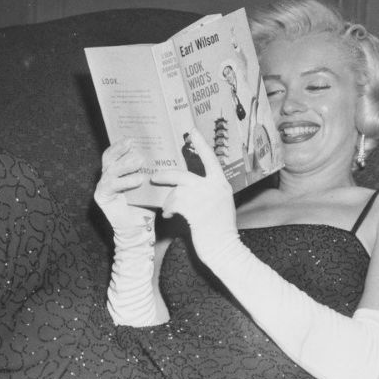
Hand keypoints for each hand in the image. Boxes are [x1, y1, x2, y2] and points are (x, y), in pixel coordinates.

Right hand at [94, 139, 153, 229]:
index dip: (121, 144)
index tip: (132, 136)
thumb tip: (164, 151)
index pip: (115, 152)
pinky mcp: (102, 197)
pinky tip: (139, 179)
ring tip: (140, 160)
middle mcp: (107, 176)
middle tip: (133, 142)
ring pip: (111, 170)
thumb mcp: (150, 182)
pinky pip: (113, 185)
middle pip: (109, 157)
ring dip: (125, 163)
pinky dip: (126, 181)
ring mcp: (102, 186)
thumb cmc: (146, 204)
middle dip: (120, 148)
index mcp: (116, 170)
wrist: (139, 228)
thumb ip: (151, 168)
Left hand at [151, 129, 237, 258]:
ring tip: (168, 210)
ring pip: (175, 193)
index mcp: (221, 183)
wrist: (224, 248)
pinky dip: (168, 210)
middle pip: (183, 175)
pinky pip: (173, 205)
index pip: (211, 158)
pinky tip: (168, 216)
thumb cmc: (220, 229)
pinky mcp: (194, 210)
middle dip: (165, 176)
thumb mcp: (219, 204)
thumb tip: (188, 186)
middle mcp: (214, 187)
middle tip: (154, 177)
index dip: (201, 144)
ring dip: (168, 201)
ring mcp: (204, 198)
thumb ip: (208, 190)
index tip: (192, 130)